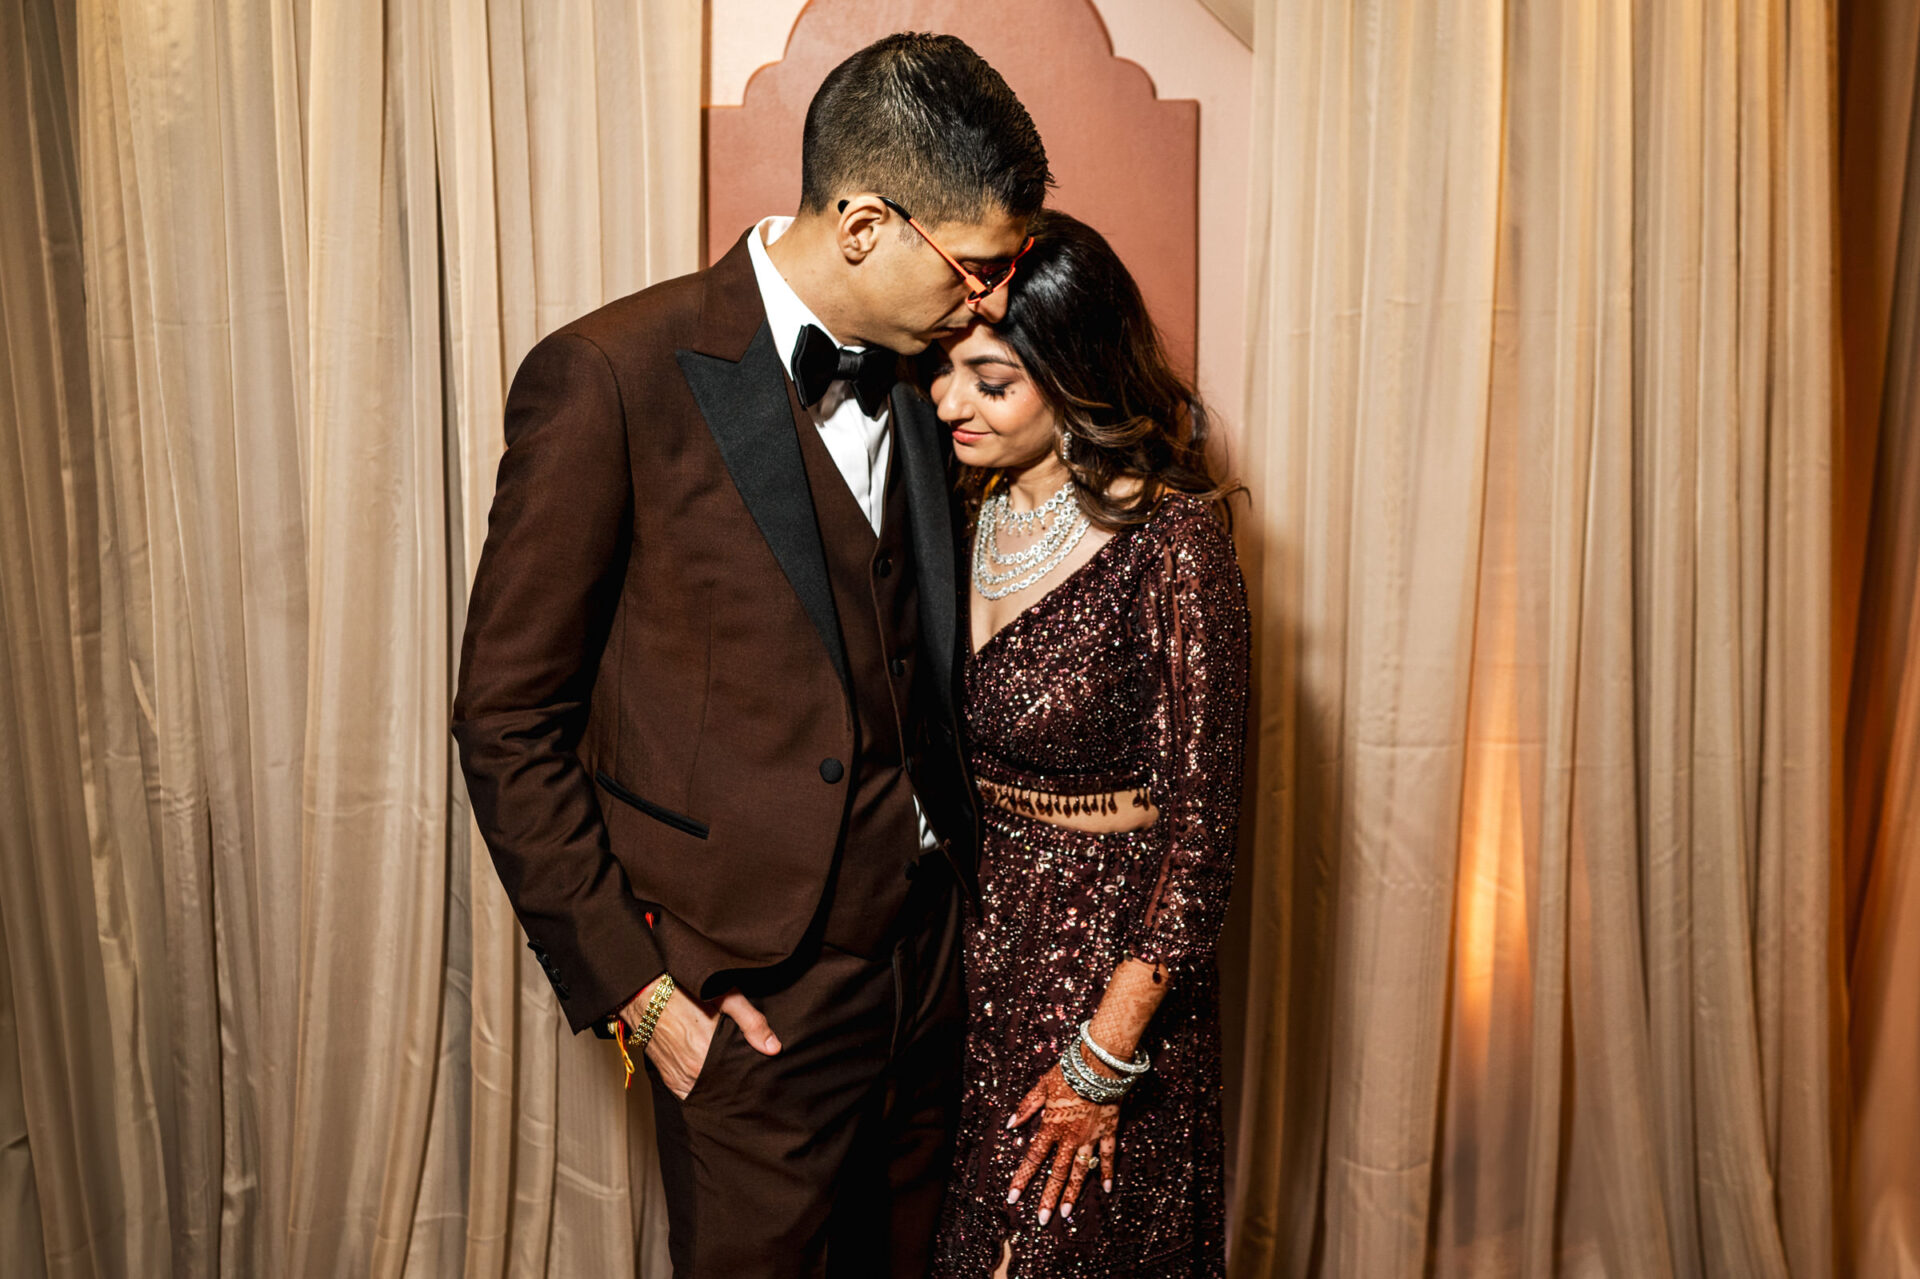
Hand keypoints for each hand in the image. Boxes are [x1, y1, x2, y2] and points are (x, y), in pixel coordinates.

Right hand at [621, 980, 779, 1100]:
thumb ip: (751, 1022)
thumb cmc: (682, 989)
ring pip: (707, 1094)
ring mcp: (677, 1078)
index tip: (763, 1075)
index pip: (739, 1078)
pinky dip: (702, 1092)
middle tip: (753, 1080)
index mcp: (706, 1053)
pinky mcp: (667, 1078)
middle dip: (739, 1085)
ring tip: (736, 1083)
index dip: (753, 1077)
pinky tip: (714, 1085)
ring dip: (721, 1090)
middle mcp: (691, 1072)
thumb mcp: (724, 996)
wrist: (641, 992)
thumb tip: (774, 1047)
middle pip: (725, 1089)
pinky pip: (689, 1096)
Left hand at [1004, 1055, 1120, 1224]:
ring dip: (1073, 1193)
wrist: (1100, 1064)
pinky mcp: (1109, 1132)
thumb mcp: (1041, 1086)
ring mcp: (1090, 1137)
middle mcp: (1070, 1137)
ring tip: (1066, 1213)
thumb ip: (1026, 1107)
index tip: (1012, 1198)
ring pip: (1080, 1171)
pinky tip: (1107, 1189)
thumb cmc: (1069, 1071)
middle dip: (1048, 1197)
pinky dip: (1108, 1172)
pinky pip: (1109, 1157)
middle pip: (1056, 1173)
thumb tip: (1010, 1125)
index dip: (1022, 1179)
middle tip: (1042, 1219)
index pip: (1032, 1158)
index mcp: (1051, 1126)